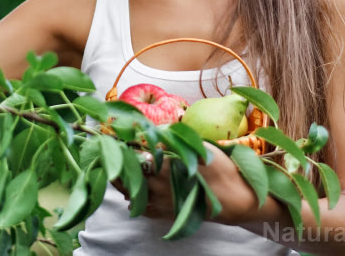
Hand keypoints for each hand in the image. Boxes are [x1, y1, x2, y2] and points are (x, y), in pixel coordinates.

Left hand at [113, 144, 258, 222]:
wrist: (234, 198)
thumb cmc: (219, 167)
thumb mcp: (197, 145)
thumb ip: (173, 138)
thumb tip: (154, 131)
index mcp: (163, 166)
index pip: (133, 155)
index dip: (122, 145)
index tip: (114, 136)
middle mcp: (157, 186)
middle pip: (126, 175)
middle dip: (117, 162)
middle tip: (110, 151)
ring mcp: (160, 202)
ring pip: (131, 193)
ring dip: (122, 180)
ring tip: (117, 169)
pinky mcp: (166, 213)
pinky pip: (142, 208)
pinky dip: (135, 198)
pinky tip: (133, 190)